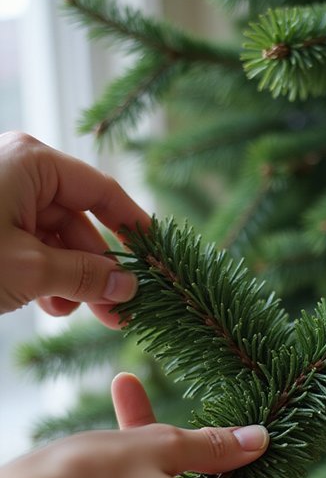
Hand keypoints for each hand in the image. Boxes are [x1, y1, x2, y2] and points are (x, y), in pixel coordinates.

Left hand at [0, 131, 150, 326]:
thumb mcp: (29, 269)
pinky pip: (29, 246)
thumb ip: (84, 275)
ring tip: (79, 313)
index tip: (157, 253)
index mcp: (33, 163)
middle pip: (78, 220)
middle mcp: (18, 172)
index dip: (133, 225)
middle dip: (99, 268)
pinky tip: (50, 305)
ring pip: (54, 238)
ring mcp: (0, 197)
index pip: (101, 191)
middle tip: (122, 309)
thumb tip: (128, 286)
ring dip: (72, 278)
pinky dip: (44, 276)